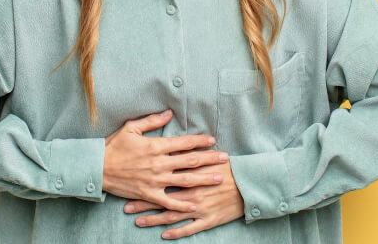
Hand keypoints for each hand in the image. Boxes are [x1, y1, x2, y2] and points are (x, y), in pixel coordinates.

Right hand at [103, 109, 229, 213]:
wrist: (98, 168)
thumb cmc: (113, 146)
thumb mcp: (131, 128)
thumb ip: (152, 121)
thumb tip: (170, 113)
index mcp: (155, 146)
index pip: (184, 143)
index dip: (200, 141)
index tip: (213, 141)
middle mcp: (159, 163)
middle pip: (190, 161)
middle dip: (209, 159)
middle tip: (225, 159)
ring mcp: (155, 180)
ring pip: (185, 181)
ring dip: (204, 179)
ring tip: (219, 178)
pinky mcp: (149, 194)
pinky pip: (169, 201)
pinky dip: (183, 204)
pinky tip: (195, 205)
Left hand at [123, 160, 244, 239]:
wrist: (250, 184)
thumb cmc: (230, 169)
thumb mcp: (209, 155)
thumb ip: (191, 151)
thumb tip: (176, 144)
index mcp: (191, 174)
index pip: (163, 177)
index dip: (146, 181)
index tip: (130, 183)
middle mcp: (192, 191)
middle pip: (163, 197)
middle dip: (144, 203)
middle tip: (127, 206)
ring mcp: (199, 207)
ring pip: (172, 215)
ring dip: (154, 219)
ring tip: (138, 221)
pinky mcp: (208, 220)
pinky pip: (189, 229)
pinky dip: (176, 232)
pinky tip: (164, 234)